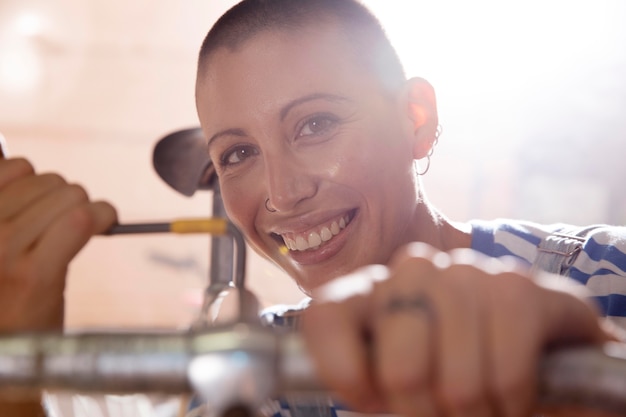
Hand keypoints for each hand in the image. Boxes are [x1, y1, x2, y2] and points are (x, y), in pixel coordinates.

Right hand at [0, 158, 116, 332]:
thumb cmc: (1, 296)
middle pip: (50, 181)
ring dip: (86, 208)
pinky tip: (105, 223)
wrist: (0, 355)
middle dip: (67, 198)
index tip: (47, 205)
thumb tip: (28, 168)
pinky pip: (81, 220)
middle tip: (67, 225)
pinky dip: (103, 215)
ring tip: (82, 229)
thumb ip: (6, 207)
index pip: (16, 167)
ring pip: (70, 196)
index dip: (40, 182)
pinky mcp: (34, 274)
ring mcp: (2, 250)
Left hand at [301, 243, 607, 416]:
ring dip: (473, 412)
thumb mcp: (404, 379)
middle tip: (443, 415)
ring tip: (482, 406)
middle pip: (399, 369)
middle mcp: (414, 269)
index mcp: (371, 290)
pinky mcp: (520, 286)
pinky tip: (513, 395)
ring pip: (457, 380)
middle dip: (423, 414)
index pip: (326, 316)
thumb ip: (375, 383)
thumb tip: (368, 396)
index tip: (371, 403)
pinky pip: (507, 370)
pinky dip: (513, 402)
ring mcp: (467, 271)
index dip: (344, 374)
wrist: (535, 354)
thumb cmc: (454, 370)